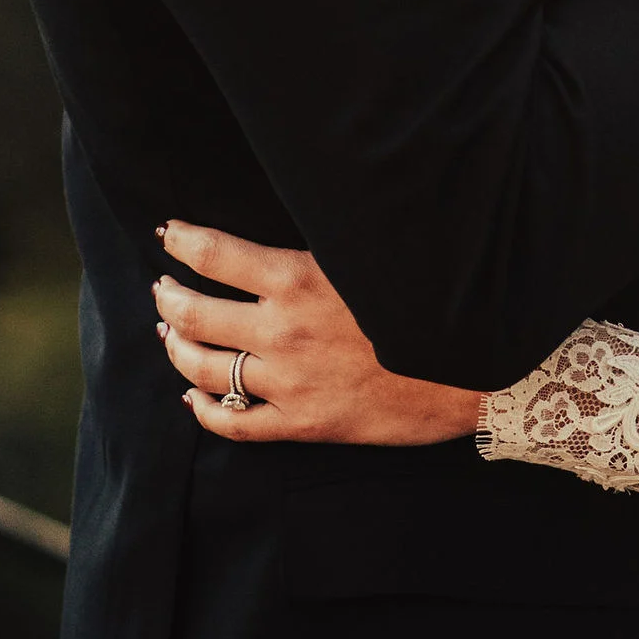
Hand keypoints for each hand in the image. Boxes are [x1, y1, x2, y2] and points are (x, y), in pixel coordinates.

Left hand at [154, 222, 480, 445]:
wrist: (476, 370)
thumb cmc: (432, 299)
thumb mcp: (375, 252)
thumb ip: (329, 237)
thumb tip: (297, 214)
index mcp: (299, 279)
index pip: (215, 254)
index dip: (181, 240)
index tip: (168, 233)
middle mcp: (283, 331)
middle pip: (195, 312)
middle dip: (168, 296)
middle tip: (162, 286)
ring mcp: (289, 382)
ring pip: (203, 368)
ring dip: (175, 348)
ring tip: (169, 334)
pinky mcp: (303, 424)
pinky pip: (233, 424)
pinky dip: (203, 410)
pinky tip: (194, 398)